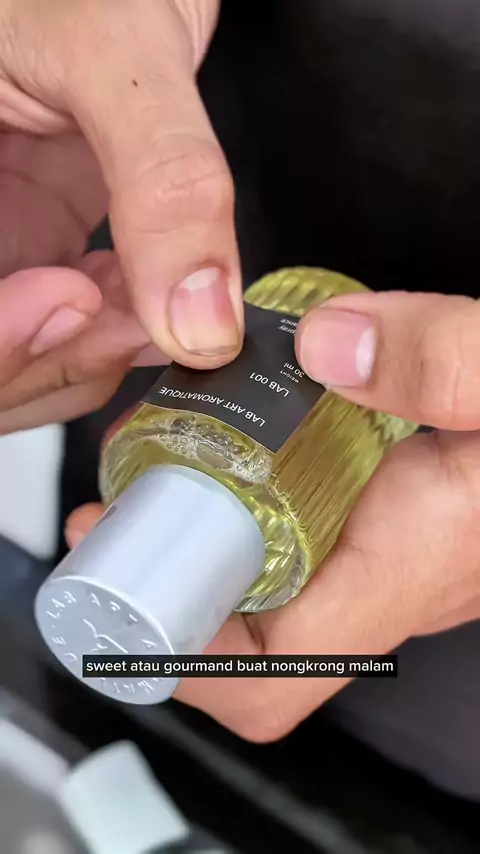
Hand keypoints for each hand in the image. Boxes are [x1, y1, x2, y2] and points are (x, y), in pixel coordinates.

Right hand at [0, 0, 241, 433]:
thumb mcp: (116, 52)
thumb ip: (163, 182)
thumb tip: (200, 320)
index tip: (73, 303)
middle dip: (52, 358)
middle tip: (136, 322)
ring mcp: (2, 238)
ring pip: (27, 353)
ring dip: (93, 353)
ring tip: (157, 305)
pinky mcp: (44, 237)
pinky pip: (71, 319)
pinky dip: (120, 327)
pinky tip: (157, 292)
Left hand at [66, 291, 479, 740]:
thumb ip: (438, 359)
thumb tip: (329, 344)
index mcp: (399, 571)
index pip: (265, 675)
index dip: (179, 650)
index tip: (122, 568)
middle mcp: (382, 587)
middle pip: (245, 643)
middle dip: (169, 586)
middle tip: (119, 506)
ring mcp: (383, 564)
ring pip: (267, 595)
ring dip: (202, 548)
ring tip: (157, 477)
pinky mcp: (386, 529)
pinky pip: (298, 551)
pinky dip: (248, 517)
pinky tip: (231, 460)